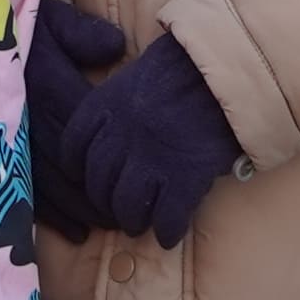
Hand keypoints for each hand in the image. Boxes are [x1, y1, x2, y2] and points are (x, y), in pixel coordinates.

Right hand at [25, 0, 127, 242]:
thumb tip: (117, 48)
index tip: (142, 174)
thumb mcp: (46, 17)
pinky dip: (51, 216)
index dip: (115, 155)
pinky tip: (76, 231)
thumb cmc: (9, 22)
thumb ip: (80, 33)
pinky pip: (22, 191)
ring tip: (113, 225)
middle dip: (104, 192)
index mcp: (45, 84)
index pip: (88, 128)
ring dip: (83, 209)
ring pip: (51, 185)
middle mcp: (27, 117)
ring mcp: (6, 140)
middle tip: (136, 212)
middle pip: (74, 165)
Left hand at [65, 32, 239, 247]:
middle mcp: (121, 135)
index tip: (83, 176)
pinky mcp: (185, 177)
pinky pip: (167, 217)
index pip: (73, 146)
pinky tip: (169, 234)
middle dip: (104, 201)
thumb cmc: (186, 65)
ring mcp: (152, 159)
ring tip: (139, 225)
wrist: (226, 70)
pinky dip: (167, 231)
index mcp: (106, 105)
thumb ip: (120, 102)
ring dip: (131, 221)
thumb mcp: (139, 73)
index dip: (76, 167)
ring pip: (126, 206)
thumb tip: (115, 126)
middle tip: (116, 209)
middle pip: (98, 182)